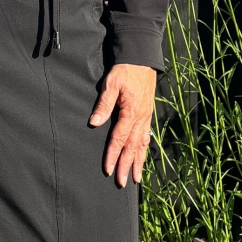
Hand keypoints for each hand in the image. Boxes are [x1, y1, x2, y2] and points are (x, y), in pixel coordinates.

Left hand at [89, 63, 156, 185]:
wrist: (142, 57)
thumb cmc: (124, 70)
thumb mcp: (111, 84)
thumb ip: (103, 104)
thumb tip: (94, 123)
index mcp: (130, 112)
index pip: (119, 139)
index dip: (113, 155)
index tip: (108, 170)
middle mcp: (140, 118)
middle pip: (132, 147)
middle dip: (126, 166)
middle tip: (122, 183)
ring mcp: (145, 117)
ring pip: (142, 144)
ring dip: (138, 162)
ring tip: (136, 179)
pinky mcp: (147, 114)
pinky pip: (146, 137)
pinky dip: (144, 150)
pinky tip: (142, 158)